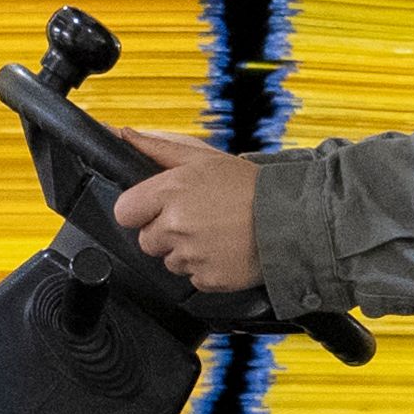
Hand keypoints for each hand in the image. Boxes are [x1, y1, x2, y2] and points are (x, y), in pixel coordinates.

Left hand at [111, 138, 267, 301]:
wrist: (291, 218)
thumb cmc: (249, 187)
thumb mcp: (203, 158)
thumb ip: (157, 148)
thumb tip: (123, 134)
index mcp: (171, 191)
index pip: (125, 211)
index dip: (141, 210)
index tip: (158, 208)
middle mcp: (176, 225)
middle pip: (146, 240)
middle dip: (164, 232)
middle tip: (196, 219)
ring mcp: (191, 255)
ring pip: (169, 261)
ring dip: (186, 251)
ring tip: (215, 234)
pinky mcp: (207, 279)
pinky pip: (192, 278)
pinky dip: (205, 268)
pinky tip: (224, 251)